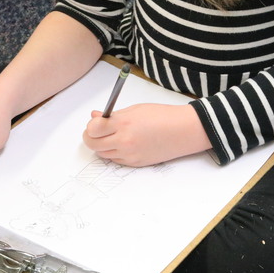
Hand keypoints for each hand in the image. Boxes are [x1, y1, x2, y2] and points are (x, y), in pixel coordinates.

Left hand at [82, 104, 210, 166]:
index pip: (93, 129)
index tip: (95, 123)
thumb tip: (95, 117)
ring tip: (112, 136)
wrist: (183, 131)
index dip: (91, 126)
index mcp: (123, 124)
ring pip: (103, 154)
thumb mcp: (135, 109)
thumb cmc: (162, 116)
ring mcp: (129, 154)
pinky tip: (122, 144)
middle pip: (93, 144)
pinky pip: (116, 160)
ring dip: (102, 146)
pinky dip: (114, 153)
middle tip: (96, 132)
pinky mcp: (135, 163)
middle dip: (91, 137)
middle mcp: (124, 141)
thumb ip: (113, 115)